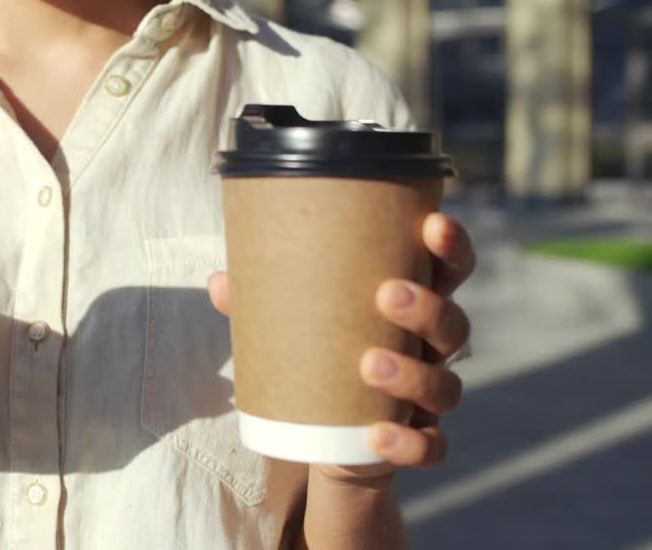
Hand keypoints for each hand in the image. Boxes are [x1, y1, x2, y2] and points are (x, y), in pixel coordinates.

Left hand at [208, 212, 474, 481]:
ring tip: (368, 363)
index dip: (450, 246)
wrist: (328, 440)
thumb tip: (219, 282)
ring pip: (446, 386)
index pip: (447, 270)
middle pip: (453, 324)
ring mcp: (430, 400)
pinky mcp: (420, 443)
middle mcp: (432, 350)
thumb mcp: (292, 326)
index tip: (433, 223)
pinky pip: (430, 447)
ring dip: (412, 374)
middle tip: (386, 294)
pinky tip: (377, 434)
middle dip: (428, 308)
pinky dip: (408, 443)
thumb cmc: (318, 356)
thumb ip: (260, 304)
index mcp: (414, 306)